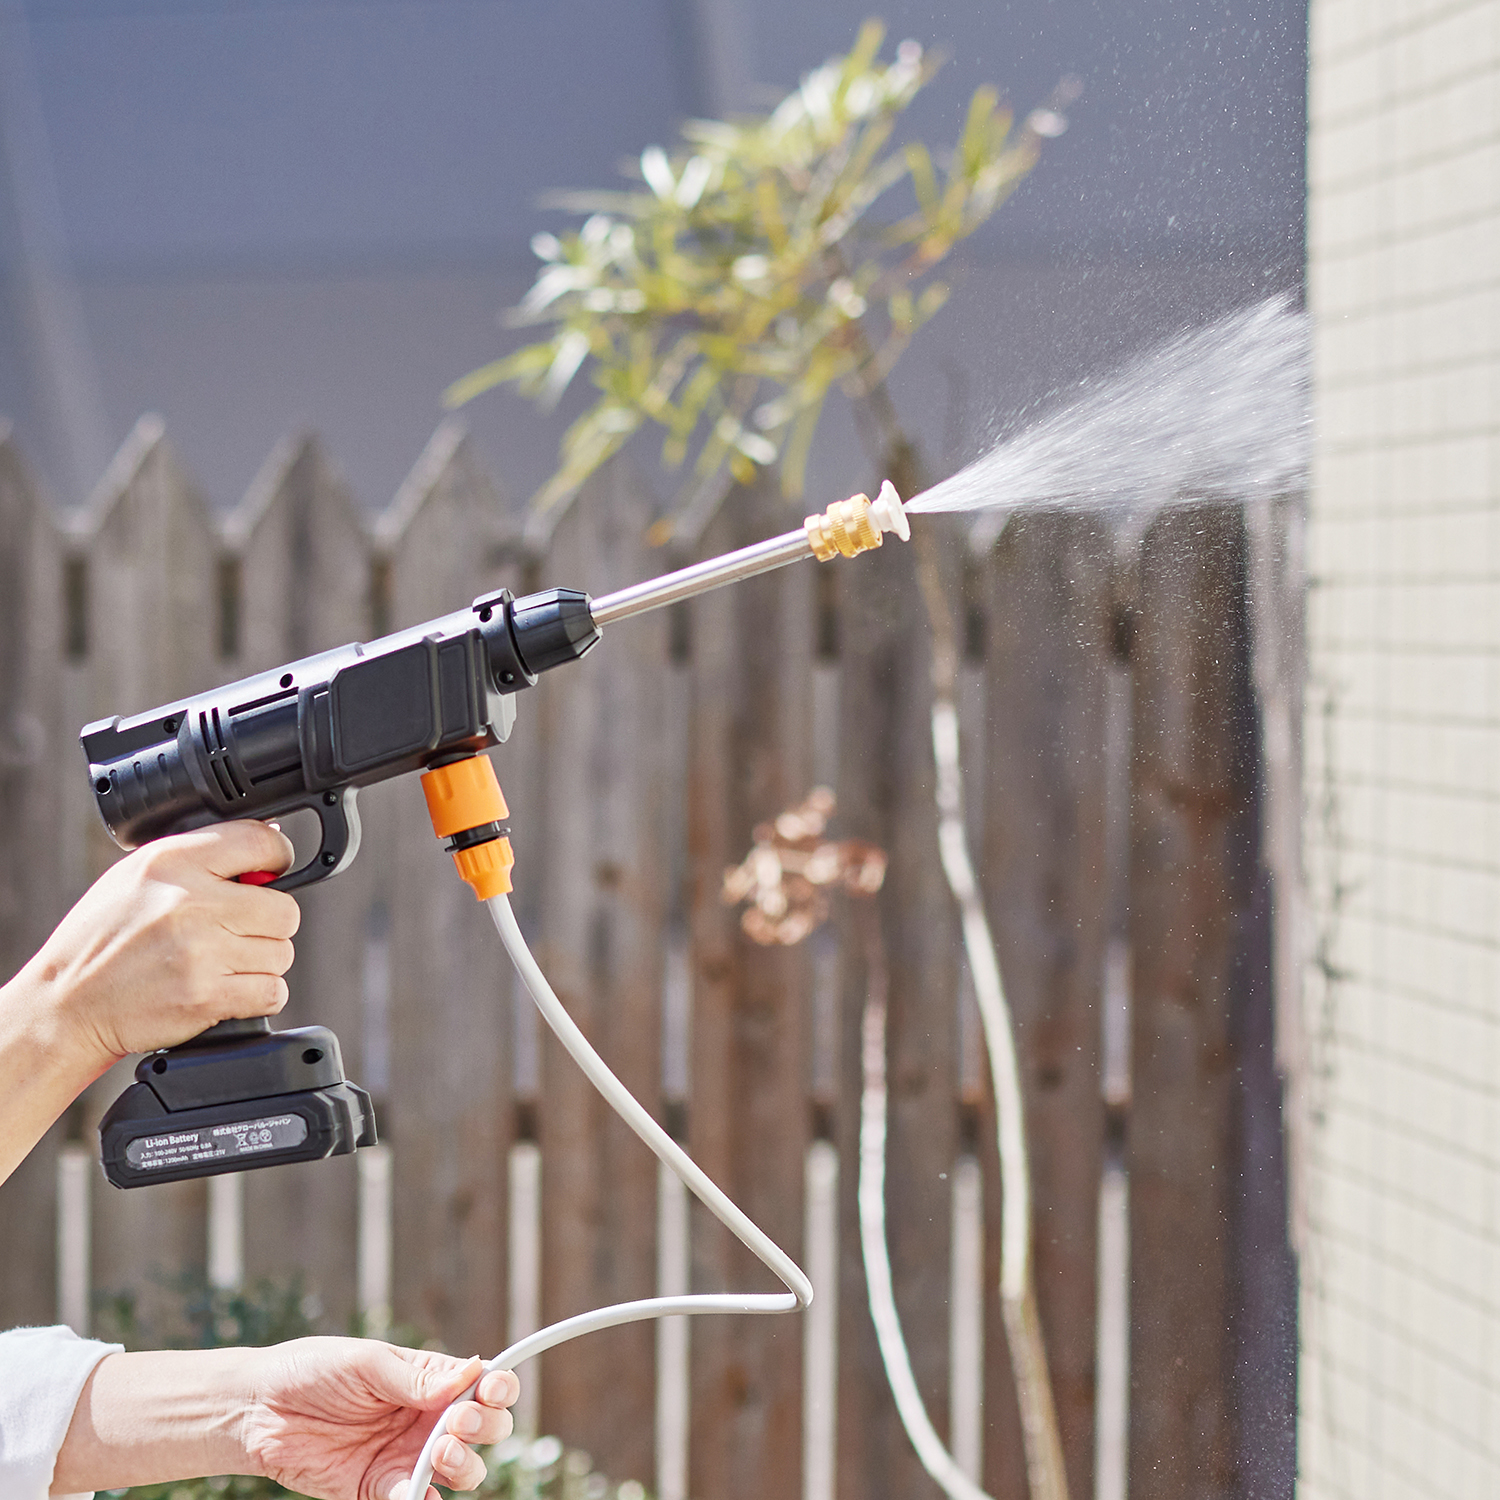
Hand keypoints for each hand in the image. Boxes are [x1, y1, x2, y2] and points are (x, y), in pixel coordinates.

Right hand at [20, 819, 299, 1069]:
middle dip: (269, 924)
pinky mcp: (206, 996)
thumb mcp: (138, 875)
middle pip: (284, 910)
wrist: (65, 1004)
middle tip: (237, 931)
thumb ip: (202, 856)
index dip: (276, 858)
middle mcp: (188, 902)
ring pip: (281, 954)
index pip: (259, 842)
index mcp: (171, 862)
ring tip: (218, 962)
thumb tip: (271, 841)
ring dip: (260, 963)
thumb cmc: (103, 939)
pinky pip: (273, 992)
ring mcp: (199, 952)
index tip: (272, 871)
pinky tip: (223, 988)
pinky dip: (257, 995)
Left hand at [244, 1338, 518, 1499]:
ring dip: (464, 1465)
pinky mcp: (378, 1489)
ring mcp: (406, 1456)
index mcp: (430, 1379)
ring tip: (440, 1453)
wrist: (258, 1410)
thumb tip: (472, 1375)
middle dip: (485, 1426)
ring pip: (462, 1471)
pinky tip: (419, 1490)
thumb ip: (415, 1378)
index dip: (499, 1389)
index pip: (484, 1384)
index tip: (492, 1390)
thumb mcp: (366, 1363)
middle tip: (456, 1420)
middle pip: (485, 1429)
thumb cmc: (313, 1371)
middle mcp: (426, 1418)